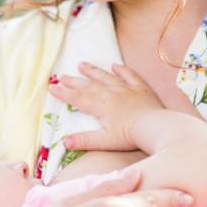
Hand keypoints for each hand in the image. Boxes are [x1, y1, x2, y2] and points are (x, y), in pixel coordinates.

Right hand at [47, 62, 162, 151]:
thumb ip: (84, 140)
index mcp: (101, 107)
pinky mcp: (140, 88)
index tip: (52, 88)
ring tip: (82, 64)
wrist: (155, 126)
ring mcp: (126, 89)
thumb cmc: (130, 136)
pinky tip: (115, 65)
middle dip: (74, 81)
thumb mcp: (104, 141)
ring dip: (93, 70)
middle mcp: (110, 94)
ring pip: (106, 77)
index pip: (78, 99)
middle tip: (62, 76)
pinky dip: (121, 70)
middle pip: (89, 86)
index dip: (64, 93)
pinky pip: (128, 75)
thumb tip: (63, 142)